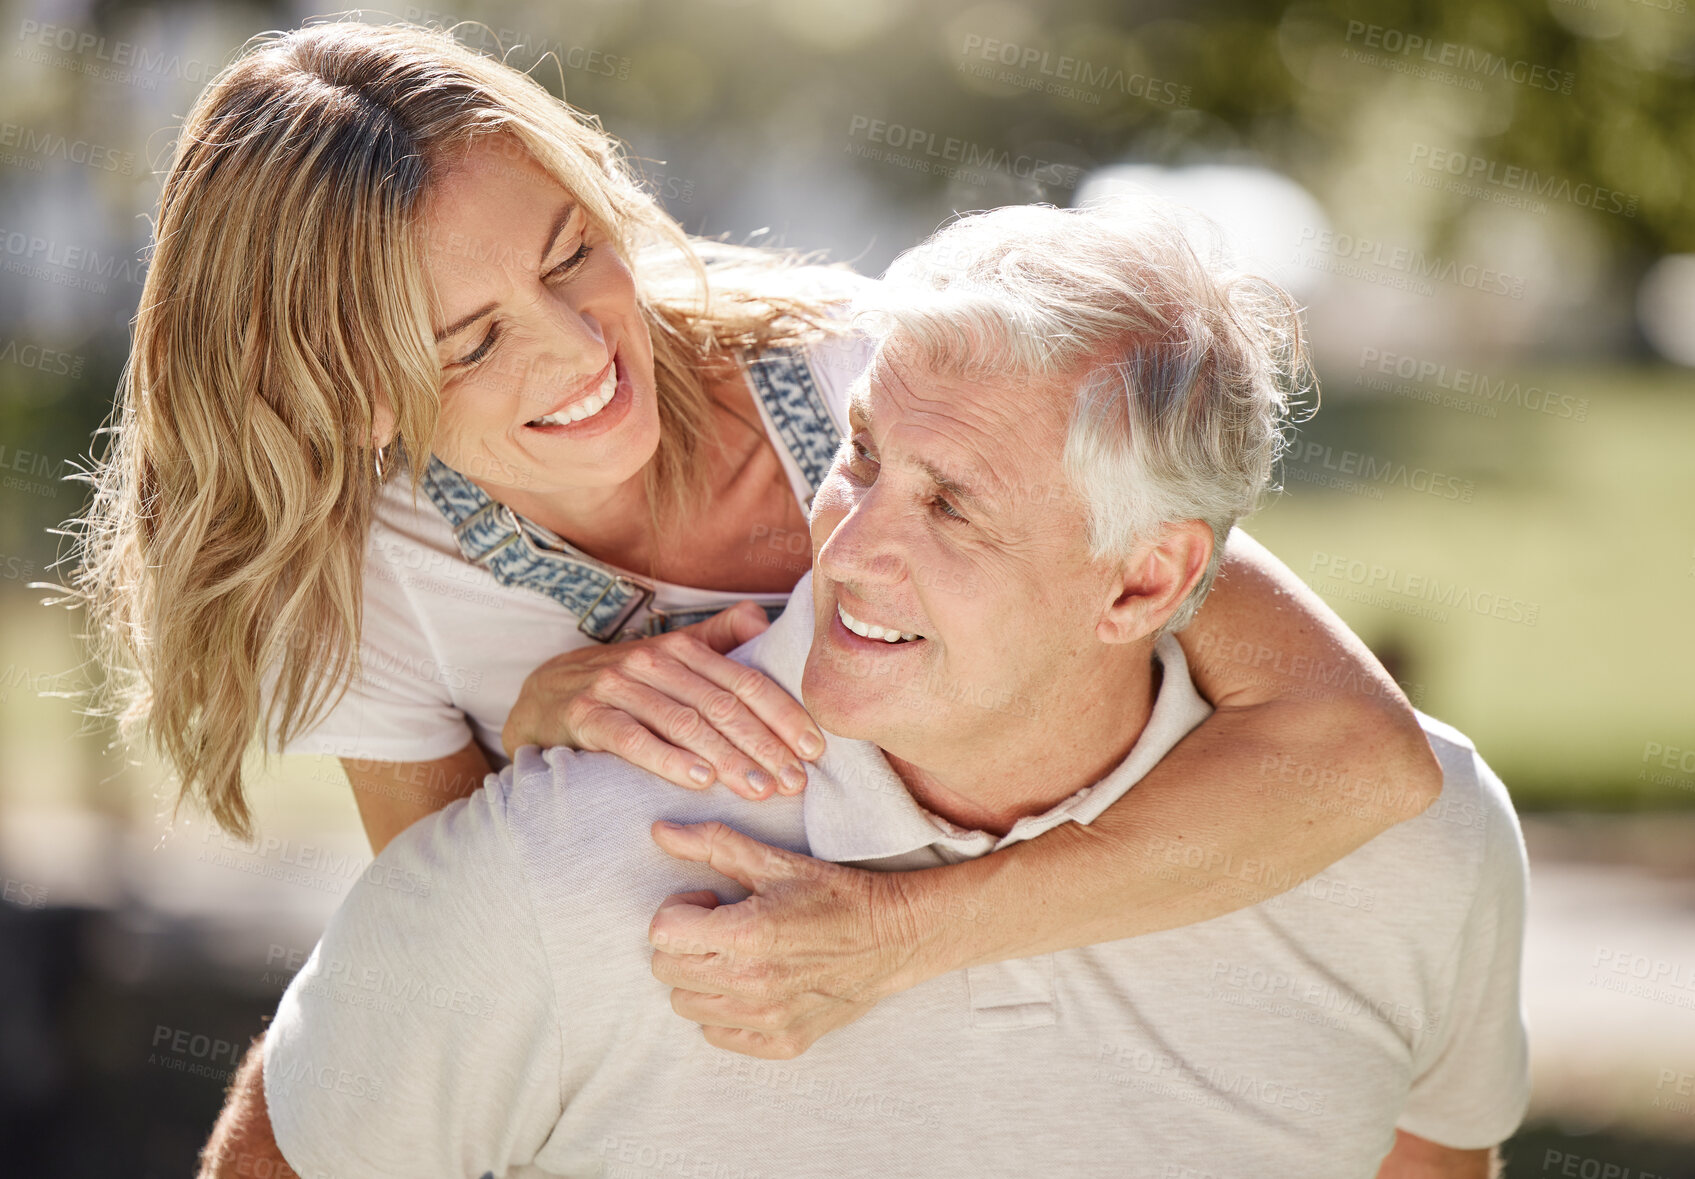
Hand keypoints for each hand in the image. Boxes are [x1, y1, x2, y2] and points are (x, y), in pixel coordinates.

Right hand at [501, 601, 825, 800]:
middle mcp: (652, 662)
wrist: (540, 695)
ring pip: (684, 723)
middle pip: (721, 706)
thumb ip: (714, 640)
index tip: (815, 750)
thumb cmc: (620, 684)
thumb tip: (759, 616)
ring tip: (759, 789)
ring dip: (727, 758)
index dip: (783, 716)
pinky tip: (699, 781)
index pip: (744, 683)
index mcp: (681, 649)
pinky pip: (632, 739)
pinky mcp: (586, 715)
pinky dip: (668, 759)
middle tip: (795, 783)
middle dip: (764, 746)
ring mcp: (617, 687)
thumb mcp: (667, 658)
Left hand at [647, 820, 932, 1058]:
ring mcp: (767, 1019)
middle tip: (721, 923)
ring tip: (736, 953)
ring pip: (685, 1004)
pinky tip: (752, 983)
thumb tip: (660, 831)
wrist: (895, 936)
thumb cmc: (834, 893)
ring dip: (700, 975)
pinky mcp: (783, 1042)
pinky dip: (723, 1010)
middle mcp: (752, 984)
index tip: (710, 899)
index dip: (679, 908)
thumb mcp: (775, 861)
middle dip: (685, 940)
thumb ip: (713, 844)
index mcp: (747, 934)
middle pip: (666, 970)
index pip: (661, 933)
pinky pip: (717, 1034)